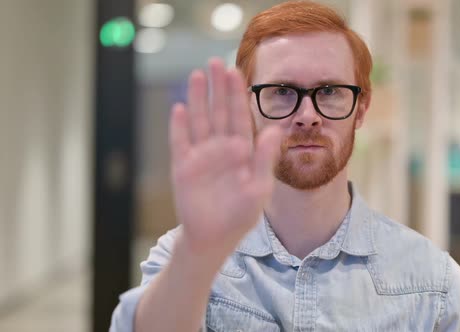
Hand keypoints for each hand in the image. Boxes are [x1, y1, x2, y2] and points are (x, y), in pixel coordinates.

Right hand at [169, 58, 281, 260]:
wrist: (214, 237)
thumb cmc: (241, 215)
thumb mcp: (259, 188)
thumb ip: (265, 159)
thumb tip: (274, 129)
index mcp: (242, 150)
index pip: (239, 116)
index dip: (237, 94)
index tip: (235, 71)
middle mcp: (220, 148)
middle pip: (218, 111)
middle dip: (217, 87)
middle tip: (214, 62)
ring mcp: (200, 156)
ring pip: (199, 120)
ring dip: (198, 98)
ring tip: (197, 75)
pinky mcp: (183, 167)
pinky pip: (180, 142)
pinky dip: (179, 126)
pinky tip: (179, 108)